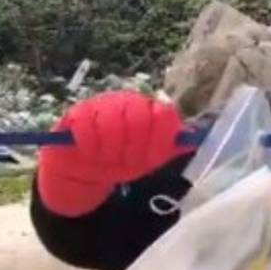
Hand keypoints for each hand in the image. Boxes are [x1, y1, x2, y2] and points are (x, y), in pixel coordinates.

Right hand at [36, 90, 190, 216]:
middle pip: (139, 119)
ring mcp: (101, 105)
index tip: (150, 159)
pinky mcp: (76, 114)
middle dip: (133, 149)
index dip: (158, 141)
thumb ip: (170, 146)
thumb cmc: (122, 158)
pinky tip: (90, 154)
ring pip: (112, 124)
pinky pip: (85, 127)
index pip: (163, 116)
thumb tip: (194, 140)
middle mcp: (127, 102)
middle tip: (126, 162)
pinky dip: (90, 147)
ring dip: (111, 151)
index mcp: (149, 110)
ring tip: (107, 160)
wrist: (85, 167)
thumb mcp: (150, 157)